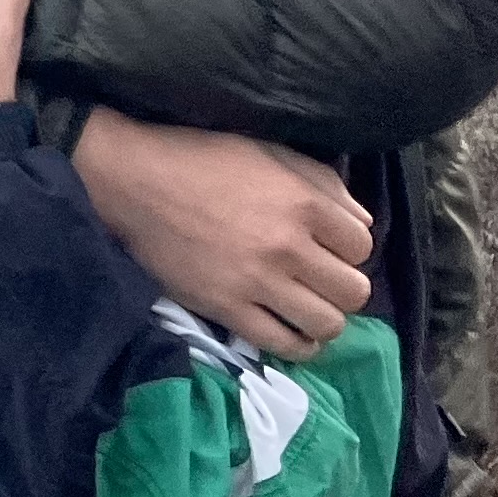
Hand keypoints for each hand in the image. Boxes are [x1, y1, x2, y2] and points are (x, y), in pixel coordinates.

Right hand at [69, 112, 372, 358]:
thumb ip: (323, 181)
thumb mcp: (269, 151)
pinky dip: (298, 345)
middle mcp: (288, 246)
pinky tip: (291, 330)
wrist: (135, 180)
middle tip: (320, 279)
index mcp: (303, 202)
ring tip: (307, 307)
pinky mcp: (228, 310)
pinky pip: (285, 345)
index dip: (349, 247)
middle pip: (354, 291)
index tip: (329, 246)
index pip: (362, 245)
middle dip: (343, 286)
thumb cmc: (202, 158)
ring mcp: (258, 283)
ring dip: (325, 318)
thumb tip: (361, 221)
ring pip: (328, 324)